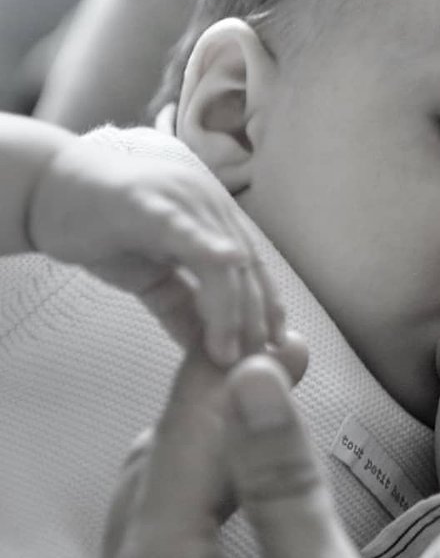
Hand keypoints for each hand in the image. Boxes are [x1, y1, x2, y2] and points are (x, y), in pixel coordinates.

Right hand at [27, 137, 282, 364]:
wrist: (45, 193)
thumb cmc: (101, 230)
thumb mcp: (149, 277)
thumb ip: (180, 306)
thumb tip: (206, 349)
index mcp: (215, 220)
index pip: (254, 268)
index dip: (268, 307)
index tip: (275, 347)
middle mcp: (209, 206)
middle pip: (246, 268)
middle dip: (254, 319)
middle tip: (252, 363)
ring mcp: (182, 201)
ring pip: (221, 260)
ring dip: (229, 310)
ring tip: (225, 353)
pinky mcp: (148, 203)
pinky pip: (184, 228)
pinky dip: (209, 246)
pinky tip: (228, 262)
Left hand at [81, 340, 406, 557]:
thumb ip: (282, 485)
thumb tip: (252, 378)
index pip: (186, 443)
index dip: (231, 375)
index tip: (280, 327)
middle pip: (158, 463)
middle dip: (221, 403)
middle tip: (292, 359)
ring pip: (149, 494)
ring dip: (208, 442)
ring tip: (274, 405)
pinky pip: (152, 537)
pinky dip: (197, 490)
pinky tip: (243, 473)